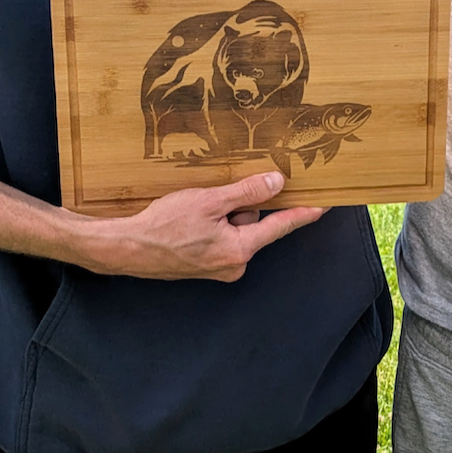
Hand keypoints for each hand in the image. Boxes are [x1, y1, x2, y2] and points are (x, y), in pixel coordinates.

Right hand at [83, 172, 324, 279]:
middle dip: (239, 207)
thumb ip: (247, 193)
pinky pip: (220, 238)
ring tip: (192, 212)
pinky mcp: (205, 267)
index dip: (303, 213)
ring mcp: (218, 269)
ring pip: (235, 230)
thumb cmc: (164, 225)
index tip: (324, 206)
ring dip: (222, 215)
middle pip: (254, 224)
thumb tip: (278, 184)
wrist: (127, 249)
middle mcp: (234, 265)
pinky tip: (189, 221)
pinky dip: (211, 225)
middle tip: (210, 200)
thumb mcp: (210, 202)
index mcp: (239, 250)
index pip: (280, 226)